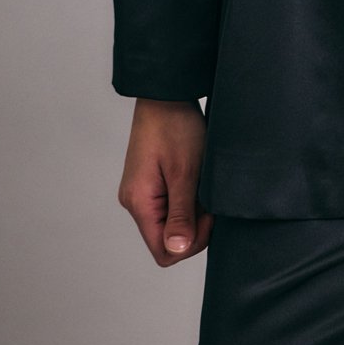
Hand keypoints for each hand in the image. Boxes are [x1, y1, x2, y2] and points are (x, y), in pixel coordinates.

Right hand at [117, 98, 212, 265]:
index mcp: (139, 203)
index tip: (208, 214)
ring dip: (191, 210)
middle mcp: (135, 202)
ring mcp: (142, 192)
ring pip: (171, 221)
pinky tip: (196, 178)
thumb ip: (181, 214)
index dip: (191, 242)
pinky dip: (187, 198)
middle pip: (167, 238)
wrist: (166, 93)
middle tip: (208, 196)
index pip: (163, 251)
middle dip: (194, 225)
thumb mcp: (185, 172)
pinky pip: (170, 205)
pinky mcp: (150, 182)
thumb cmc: (175, 126)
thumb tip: (176, 250)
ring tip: (201, 182)